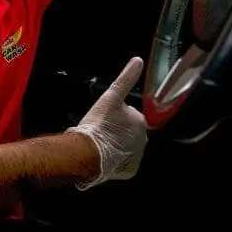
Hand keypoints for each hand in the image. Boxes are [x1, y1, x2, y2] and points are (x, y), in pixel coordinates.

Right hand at [67, 56, 147, 188]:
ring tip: (101, 145)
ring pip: (127, 148)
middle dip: (119, 132)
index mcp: (141, 121)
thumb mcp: (111, 97)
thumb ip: (126, 79)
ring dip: (117, 146)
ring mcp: (137, 156)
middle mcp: (144, 139)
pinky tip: (105, 157)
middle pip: (130, 133)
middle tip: (102, 131)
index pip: (131, 117)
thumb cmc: (98, 124)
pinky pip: (124, 164)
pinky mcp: (129, 170)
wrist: (87, 152)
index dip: (117, 117)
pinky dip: (116, 161)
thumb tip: (138, 60)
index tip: (105, 120)